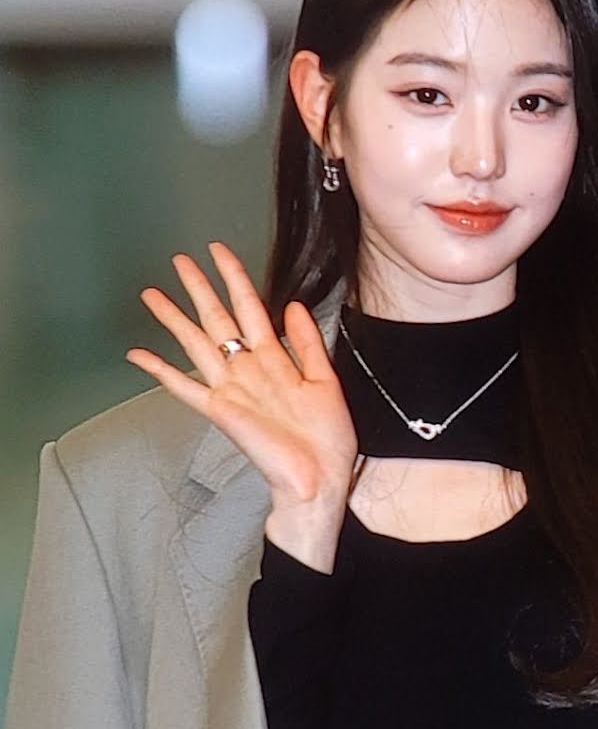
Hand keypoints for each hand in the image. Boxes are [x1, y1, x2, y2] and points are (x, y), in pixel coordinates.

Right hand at [126, 241, 357, 511]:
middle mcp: (248, 369)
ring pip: (196, 343)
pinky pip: (185, 387)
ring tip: (152, 294)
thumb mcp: (326, 380)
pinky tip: (138, 355)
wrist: (321, 478)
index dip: (233, 276)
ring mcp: (231, 388)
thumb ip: (308, 342)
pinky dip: (160, 370)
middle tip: (179, 260)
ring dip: (174, 318)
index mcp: (275, 358)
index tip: (218, 250)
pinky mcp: (220, 411)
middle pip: (217, 318)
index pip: (249, 306)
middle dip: (198, 288)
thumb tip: (293, 305)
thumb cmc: (327, 438)